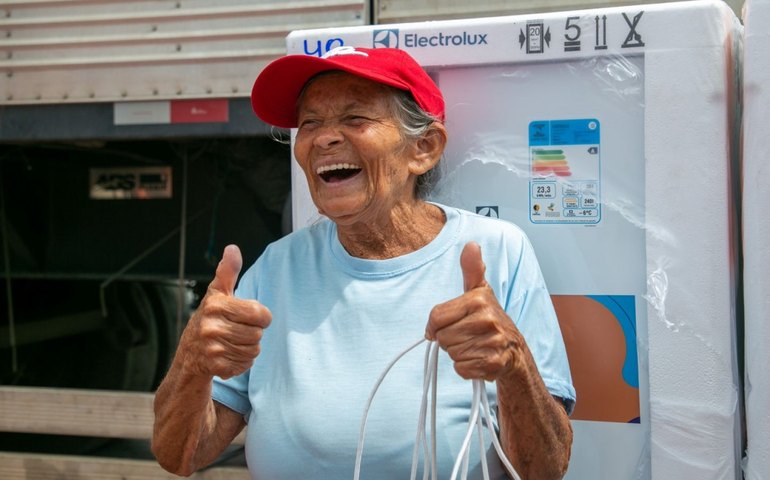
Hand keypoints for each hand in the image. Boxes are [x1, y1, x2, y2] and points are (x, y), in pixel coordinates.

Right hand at [178, 244, 271, 379]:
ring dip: (248, 349)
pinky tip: (227, 356)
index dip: (261, 316)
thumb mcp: (217, 293)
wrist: (190, 355)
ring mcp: (211, 348)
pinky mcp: (215, 367)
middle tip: (236, 331)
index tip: (249, 316)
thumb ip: (227, 272)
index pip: (260, 313)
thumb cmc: (211, 319)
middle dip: (253, 333)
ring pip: (254, 351)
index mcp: (215, 304)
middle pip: (258, 334)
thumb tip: (232, 248)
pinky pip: (246, 365)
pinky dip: (241, 363)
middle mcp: (210, 326)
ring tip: (231, 343)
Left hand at [426, 242, 524, 380]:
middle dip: (450, 340)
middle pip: (442, 337)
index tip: (449, 324)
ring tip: (475, 346)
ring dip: (459, 353)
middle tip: (467, 336)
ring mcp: (492, 342)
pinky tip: (479, 358)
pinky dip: (467, 367)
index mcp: (479, 299)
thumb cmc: (489, 319)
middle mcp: (487, 319)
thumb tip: (471, 245)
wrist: (515, 350)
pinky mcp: (493, 364)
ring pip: (451, 353)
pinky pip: (461, 368)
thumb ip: (472, 269)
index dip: (436, 325)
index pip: (435, 317)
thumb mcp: (480, 291)